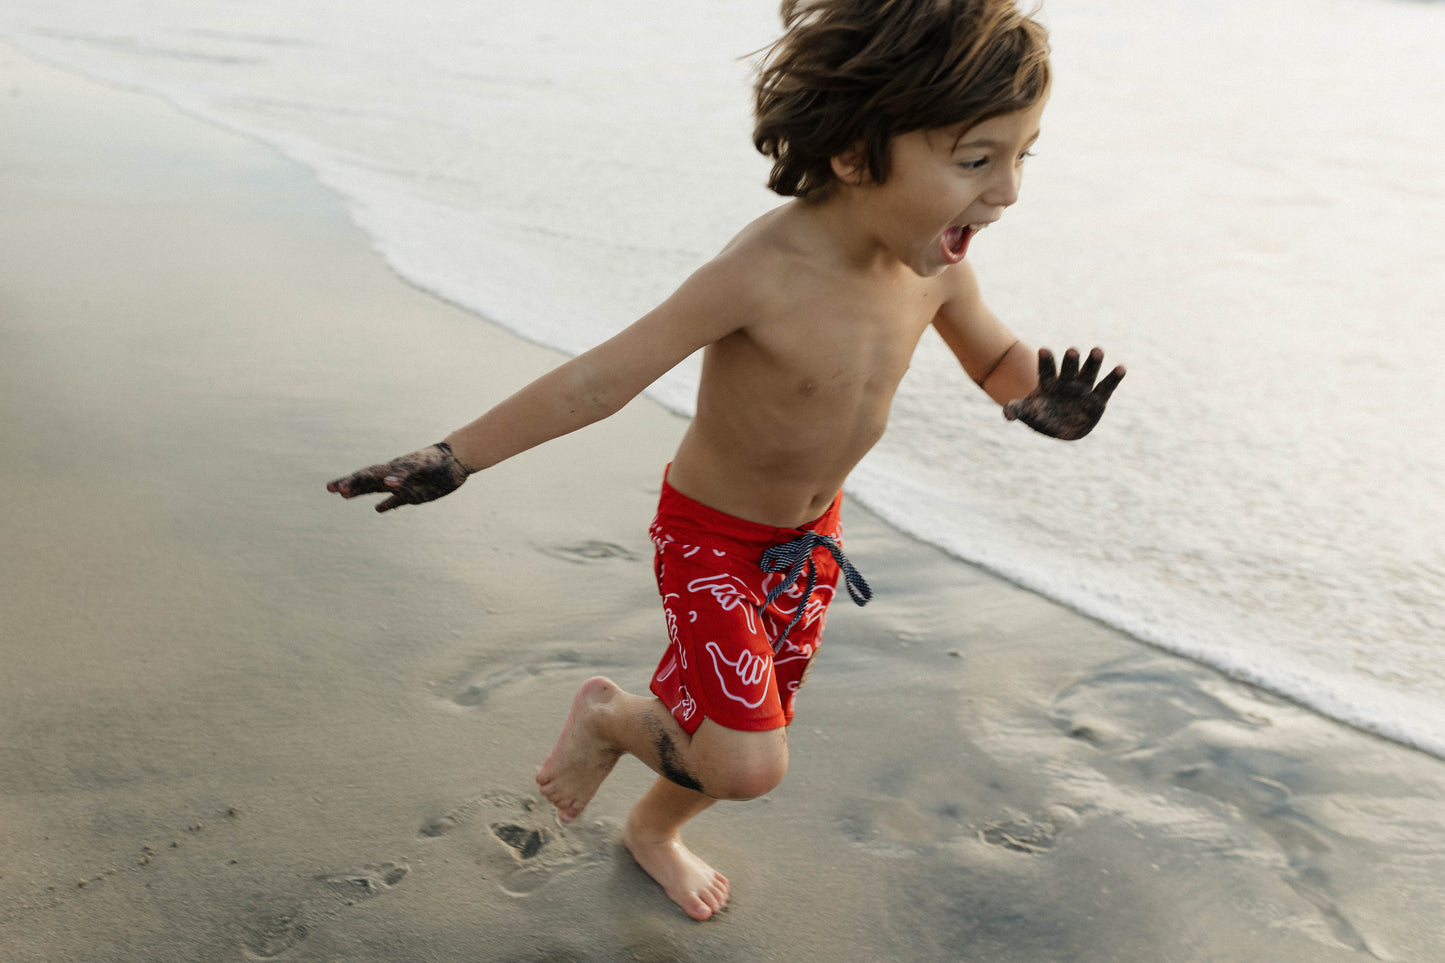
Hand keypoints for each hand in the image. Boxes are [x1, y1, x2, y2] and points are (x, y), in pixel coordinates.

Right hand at [326, 442, 471, 512]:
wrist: (457, 460)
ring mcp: (402, 485)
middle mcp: (394, 477)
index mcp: (392, 469)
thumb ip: (403, 475)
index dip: (351, 481)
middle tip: (331, 488)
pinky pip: (397, 501)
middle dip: (349, 485)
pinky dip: (387, 505)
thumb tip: (386, 483)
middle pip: (367, 481)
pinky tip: (378, 510)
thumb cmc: (438, 461)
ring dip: (361, 492)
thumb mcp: (420, 467)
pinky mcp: (414, 494)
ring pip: (377, 490)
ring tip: (345, 495)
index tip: (335, 488)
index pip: (367, 475)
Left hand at [1003, 347, 1124, 439]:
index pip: (1046, 371)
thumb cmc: (1042, 415)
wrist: (1061, 425)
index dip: (1045, 362)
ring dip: (1093, 362)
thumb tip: (1007, 414)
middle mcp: (1067, 382)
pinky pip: (1106, 387)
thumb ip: (1017, 410)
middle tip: (1071, 350)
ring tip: (1097, 350)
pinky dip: (1114, 378)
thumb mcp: (1028, 413)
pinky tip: (1121, 368)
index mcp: (1049, 384)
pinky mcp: (1098, 399)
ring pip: (1088, 373)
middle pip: (1069, 369)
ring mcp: (1083, 389)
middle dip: (1070, 361)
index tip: (1043, 349)